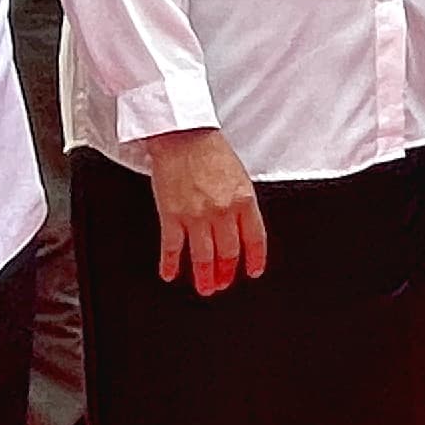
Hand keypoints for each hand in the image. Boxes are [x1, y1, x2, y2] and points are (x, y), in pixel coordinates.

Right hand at [147, 127, 269, 293]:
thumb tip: (242, 227)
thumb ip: (242, 203)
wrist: (184, 136)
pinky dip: (170, 263)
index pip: (254, 239)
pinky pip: (172, 247)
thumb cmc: (211, 152)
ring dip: (204, 276)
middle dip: (227, 272)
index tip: (252, 271)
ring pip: (203, 256)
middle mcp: (222, 211)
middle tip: (223, 283)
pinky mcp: (172, 214)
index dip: (254, 259)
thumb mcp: (240, 177)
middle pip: (229, 252)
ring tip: (205, 287)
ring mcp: (196, 215)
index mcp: (244, 200)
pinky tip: (170, 273)